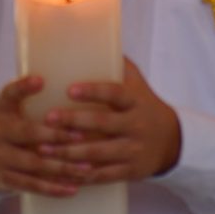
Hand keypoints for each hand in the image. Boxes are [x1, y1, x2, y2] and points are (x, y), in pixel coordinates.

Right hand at [0, 76, 86, 196]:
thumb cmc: (9, 123)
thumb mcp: (11, 105)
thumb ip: (28, 92)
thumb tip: (62, 77)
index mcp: (1, 109)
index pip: (9, 94)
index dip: (23, 87)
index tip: (41, 80)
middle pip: (27, 134)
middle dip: (55, 136)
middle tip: (81, 136)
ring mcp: (1, 158)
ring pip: (34, 164)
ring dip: (62, 167)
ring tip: (86, 168)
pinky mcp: (7, 180)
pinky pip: (33, 185)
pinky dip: (53, 188)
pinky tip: (73, 188)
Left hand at [39, 58, 181, 184]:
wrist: (171, 141)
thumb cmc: (143, 104)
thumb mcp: (137, 82)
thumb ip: (119, 64)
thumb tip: (96, 38)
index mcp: (135, 101)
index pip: (114, 93)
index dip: (93, 91)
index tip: (69, 89)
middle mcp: (135, 125)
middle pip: (103, 124)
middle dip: (74, 122)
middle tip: (48, 119)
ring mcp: (133, 150)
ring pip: (98, 153)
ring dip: (69, 152)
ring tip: (43, 149)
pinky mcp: (130, 171)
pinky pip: (103, 175)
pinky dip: (81, 175)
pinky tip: (61, 172)